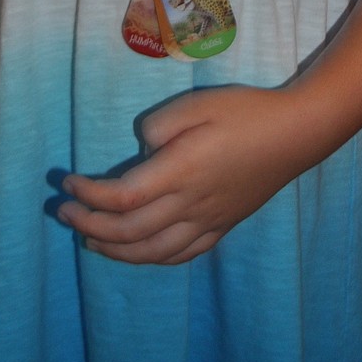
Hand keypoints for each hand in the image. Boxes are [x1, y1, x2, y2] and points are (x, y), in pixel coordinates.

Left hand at [57, 86, 304, 264]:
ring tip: (89, 239)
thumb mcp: (198, 103)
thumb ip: (159, 126)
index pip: (122, 197)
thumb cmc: (246, 112)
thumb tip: (140, 150)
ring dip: (113, 250)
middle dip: (89, 225)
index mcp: (181, 171)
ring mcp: (208, 221)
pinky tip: (138, 251)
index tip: (69, 182)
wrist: (297, 134)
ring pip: (151, 252)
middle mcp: (190, 204)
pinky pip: (180, 256)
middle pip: (129, 231)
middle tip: (64, 213)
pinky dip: (150, 258)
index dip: (89, 196)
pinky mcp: (222, 227)